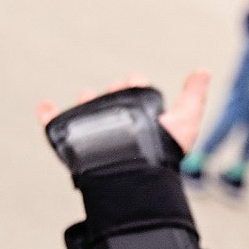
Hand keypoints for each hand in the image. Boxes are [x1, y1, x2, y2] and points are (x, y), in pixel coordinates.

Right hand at [36, 71, 209, 154]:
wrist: (138, 178)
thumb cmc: (164, 154)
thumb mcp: (185, 121)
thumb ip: (193, 97)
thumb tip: (203, 71)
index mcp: (141, 119)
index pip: (134, 93)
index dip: (135, 82)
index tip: (134, 80)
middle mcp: (119, 127)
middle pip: (109, 100)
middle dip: (111, 92)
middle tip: (115, 89)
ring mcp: (96, 136)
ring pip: (86, 111)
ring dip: (85, 99)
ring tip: (87, 95)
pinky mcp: (75, 146)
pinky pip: (56, 128)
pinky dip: (48, 116)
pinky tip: (45, 106)